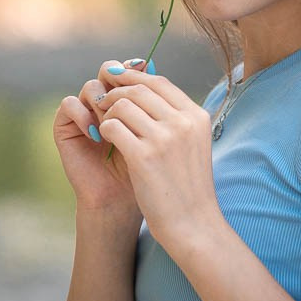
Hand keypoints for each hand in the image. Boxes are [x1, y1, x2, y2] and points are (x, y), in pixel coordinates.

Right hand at [51, 57, 150, 219]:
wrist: (122, 200)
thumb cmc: (145, 169)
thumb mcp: (154, 131)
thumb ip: (152, 100)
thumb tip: (151, 61)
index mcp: (128, 101)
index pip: (129, 72)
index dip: (136, 70)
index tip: (147, 74)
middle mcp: (105, 104)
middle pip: (108, 70)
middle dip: (119, 78)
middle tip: (130, 93)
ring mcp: (84, 114)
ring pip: (91, 86)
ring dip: (105, 101)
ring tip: (116, 124)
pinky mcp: (65, 127)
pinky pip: (69, 104)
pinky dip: (83, 114)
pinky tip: (97, 133)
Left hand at [91, 66, 221, 249]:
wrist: (193, 224)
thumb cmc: (189, 186)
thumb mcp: (193, 144)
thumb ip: (176, 119)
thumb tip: (147, 91)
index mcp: (197, 116)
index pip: (160, 82)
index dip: (135, 77)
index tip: (118, 79)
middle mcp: (182, 122)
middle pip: (139, 89)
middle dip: (116, 92)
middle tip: (103, 102)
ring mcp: (164, 138)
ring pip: (122, 105)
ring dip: (109, 113)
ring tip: (106, 127)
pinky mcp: (143, 156)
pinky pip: (113, 127)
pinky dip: (104, 129)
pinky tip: (105, 140)